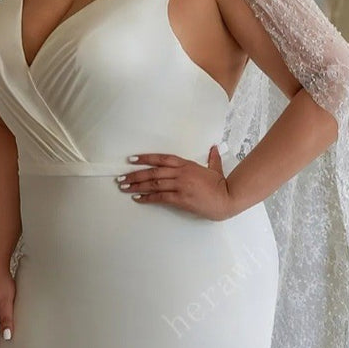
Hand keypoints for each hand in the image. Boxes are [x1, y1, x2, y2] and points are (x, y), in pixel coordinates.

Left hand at [117, 145, 233, 219]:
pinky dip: (148, 198)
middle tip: (121, 178)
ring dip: (137, 186)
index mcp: (186, 164)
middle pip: (153, 172)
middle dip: (134, 175)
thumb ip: (212, 158)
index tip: (131, 160)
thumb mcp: (215, 169)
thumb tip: (214, 148)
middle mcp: (181, 173)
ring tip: (124, 188)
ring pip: (154, 183)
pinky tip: (138, 198)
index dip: (145, 158)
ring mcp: (180, 185)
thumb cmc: (221, 185)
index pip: (161, 158)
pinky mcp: (181, 198)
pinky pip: (160, 197)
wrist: (227, 198)